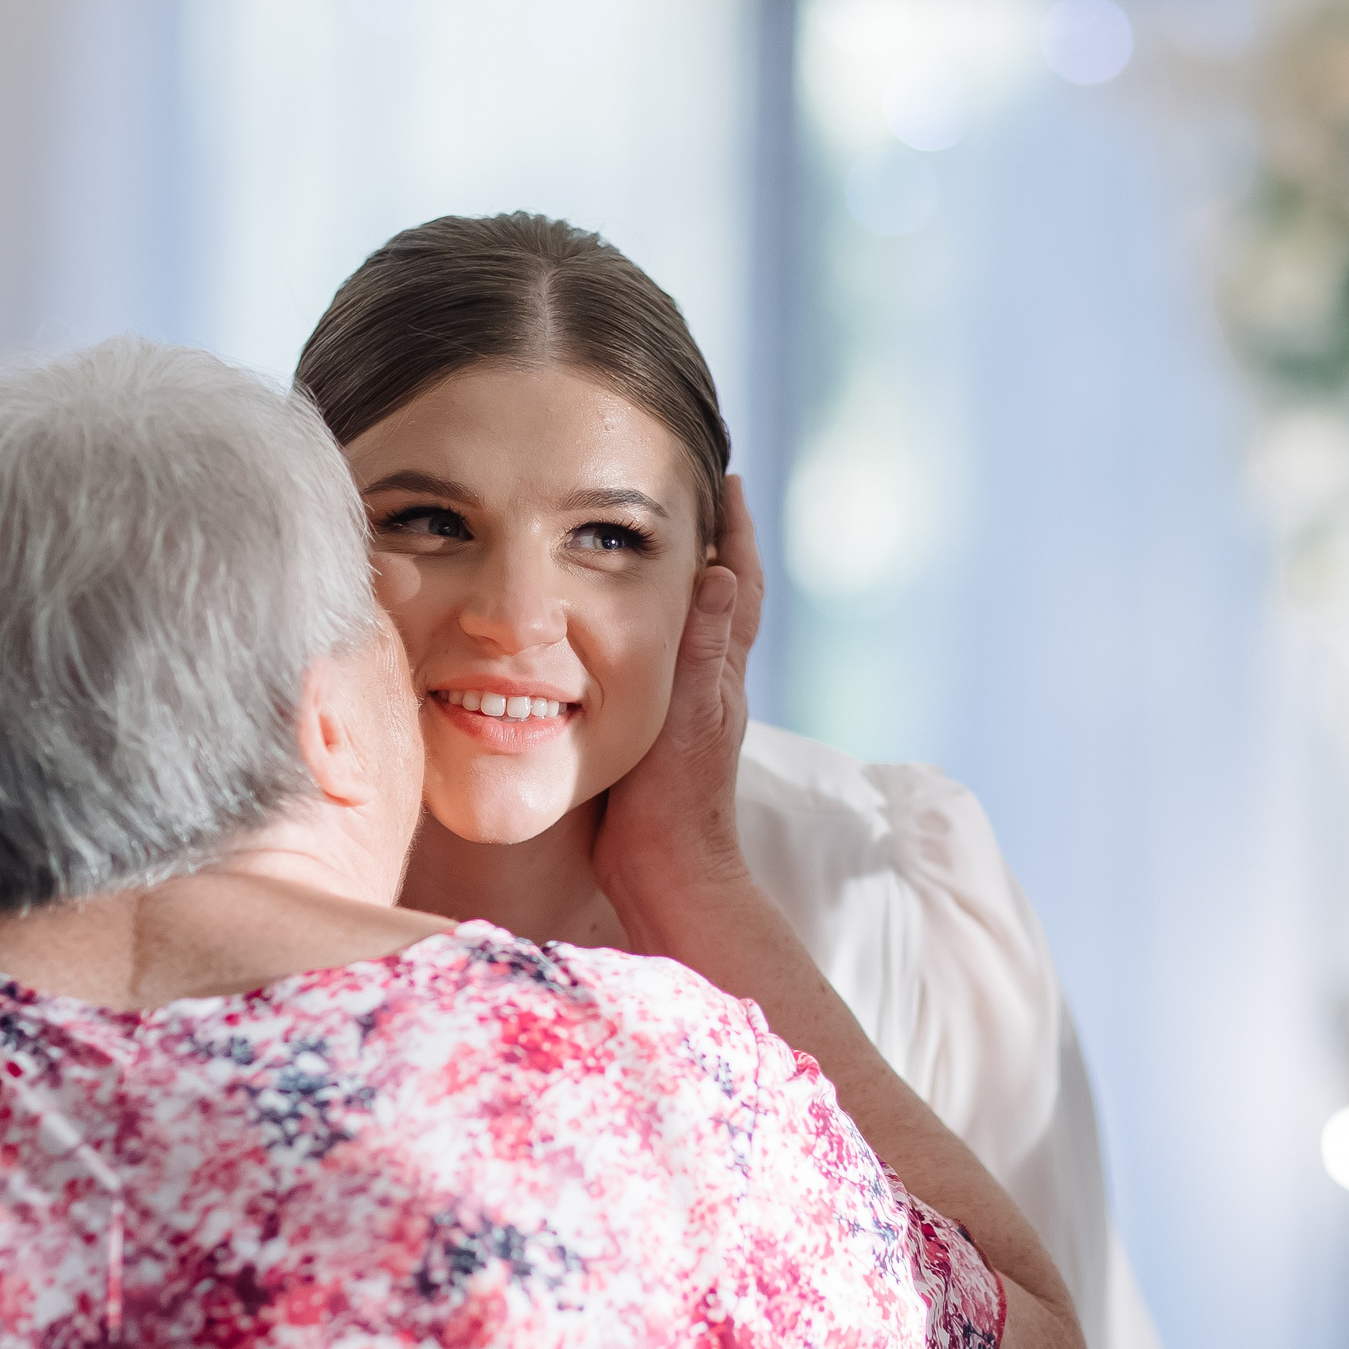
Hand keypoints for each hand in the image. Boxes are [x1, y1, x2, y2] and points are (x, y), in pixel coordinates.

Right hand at [592, 474, 762, 925]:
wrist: (666, 868)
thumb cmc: (674, 796)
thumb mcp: (687, 711)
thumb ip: (699, 645)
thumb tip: (722, 572)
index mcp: (720, 671)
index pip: (735, 583)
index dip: (733, 531)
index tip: (725, 480)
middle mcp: (709, 683)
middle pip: (715, 597)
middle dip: (707, 545)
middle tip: (687, 497)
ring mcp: (684, 709)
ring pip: (684, 630)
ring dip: (674, 586)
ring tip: (649, 548)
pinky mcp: (654, 732)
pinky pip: (651, 664)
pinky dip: (640, 633)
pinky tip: (612, 631)